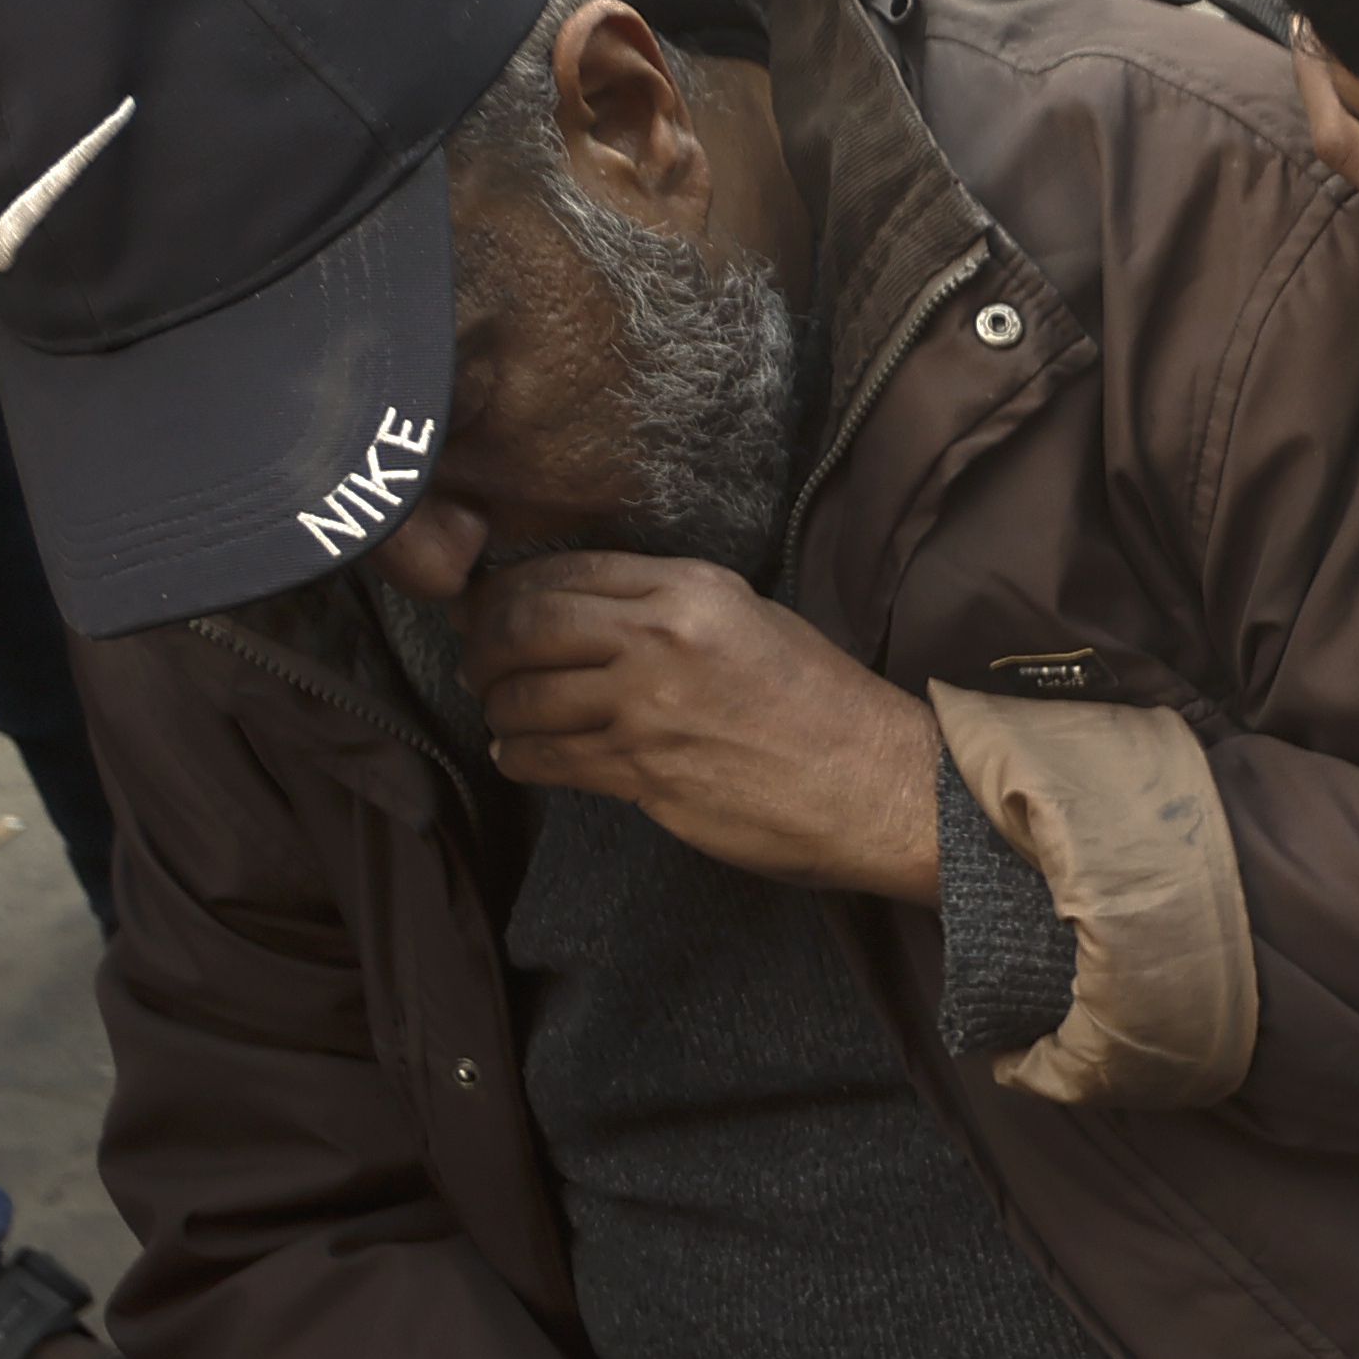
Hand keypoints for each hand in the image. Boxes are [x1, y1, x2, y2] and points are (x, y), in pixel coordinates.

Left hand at [458, 554, 942, 895]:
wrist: (883, 786)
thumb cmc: (830, 710)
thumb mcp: (756, 622)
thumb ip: (676, 608)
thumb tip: (594, 614)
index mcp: (692, 589)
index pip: (567, 571)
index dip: (511, 590)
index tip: (487, 606)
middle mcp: (662, 637)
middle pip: (529, 625)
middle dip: (485, 644)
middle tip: (476, 660)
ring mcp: (648, 706)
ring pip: (527, 695)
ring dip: (499, 706)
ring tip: (499, 712)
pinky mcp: (645, 770)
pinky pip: (551, 756)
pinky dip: (521, 756)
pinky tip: (519, 755)